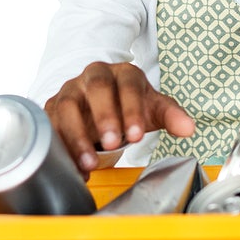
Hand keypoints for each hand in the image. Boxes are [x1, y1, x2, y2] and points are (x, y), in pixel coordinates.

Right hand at [45, 62, 196, 171]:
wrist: (102, 105)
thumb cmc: (129, 104)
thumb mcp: (153, 109)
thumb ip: (171, 116)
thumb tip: (188, 128)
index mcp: (123, 72)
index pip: (127, 84)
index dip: (131, 109)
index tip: (137, 135)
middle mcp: (94, 76)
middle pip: (96, 88)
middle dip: (104, 116)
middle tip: (113, 143)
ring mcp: (71, 91)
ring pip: (67, 106)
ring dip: (77, 135)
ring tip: (90, 162)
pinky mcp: (52, 109)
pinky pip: (52, 125)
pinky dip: (61, 147)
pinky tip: (75, 166)